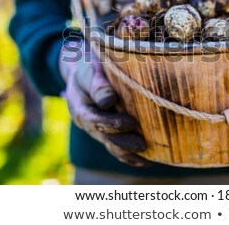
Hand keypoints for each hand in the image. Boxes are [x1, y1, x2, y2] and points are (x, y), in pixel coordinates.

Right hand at [60, 43, 149, 166]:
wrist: (84, 69)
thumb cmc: (89, 67)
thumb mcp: (89, 70)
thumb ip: (97, 84)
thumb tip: (108, 100)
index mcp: (80, 107)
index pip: (95, 120)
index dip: (113, 124)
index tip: (131, 123)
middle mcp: (87, 122)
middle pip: (104, 137)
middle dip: (124, 143)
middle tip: (143, 144)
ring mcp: (96, 128)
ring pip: (111, 146)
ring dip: (129, 154)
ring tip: (148, 159)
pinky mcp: (106, 131)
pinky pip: (116, 146)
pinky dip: (130, 155)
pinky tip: (146, 161)